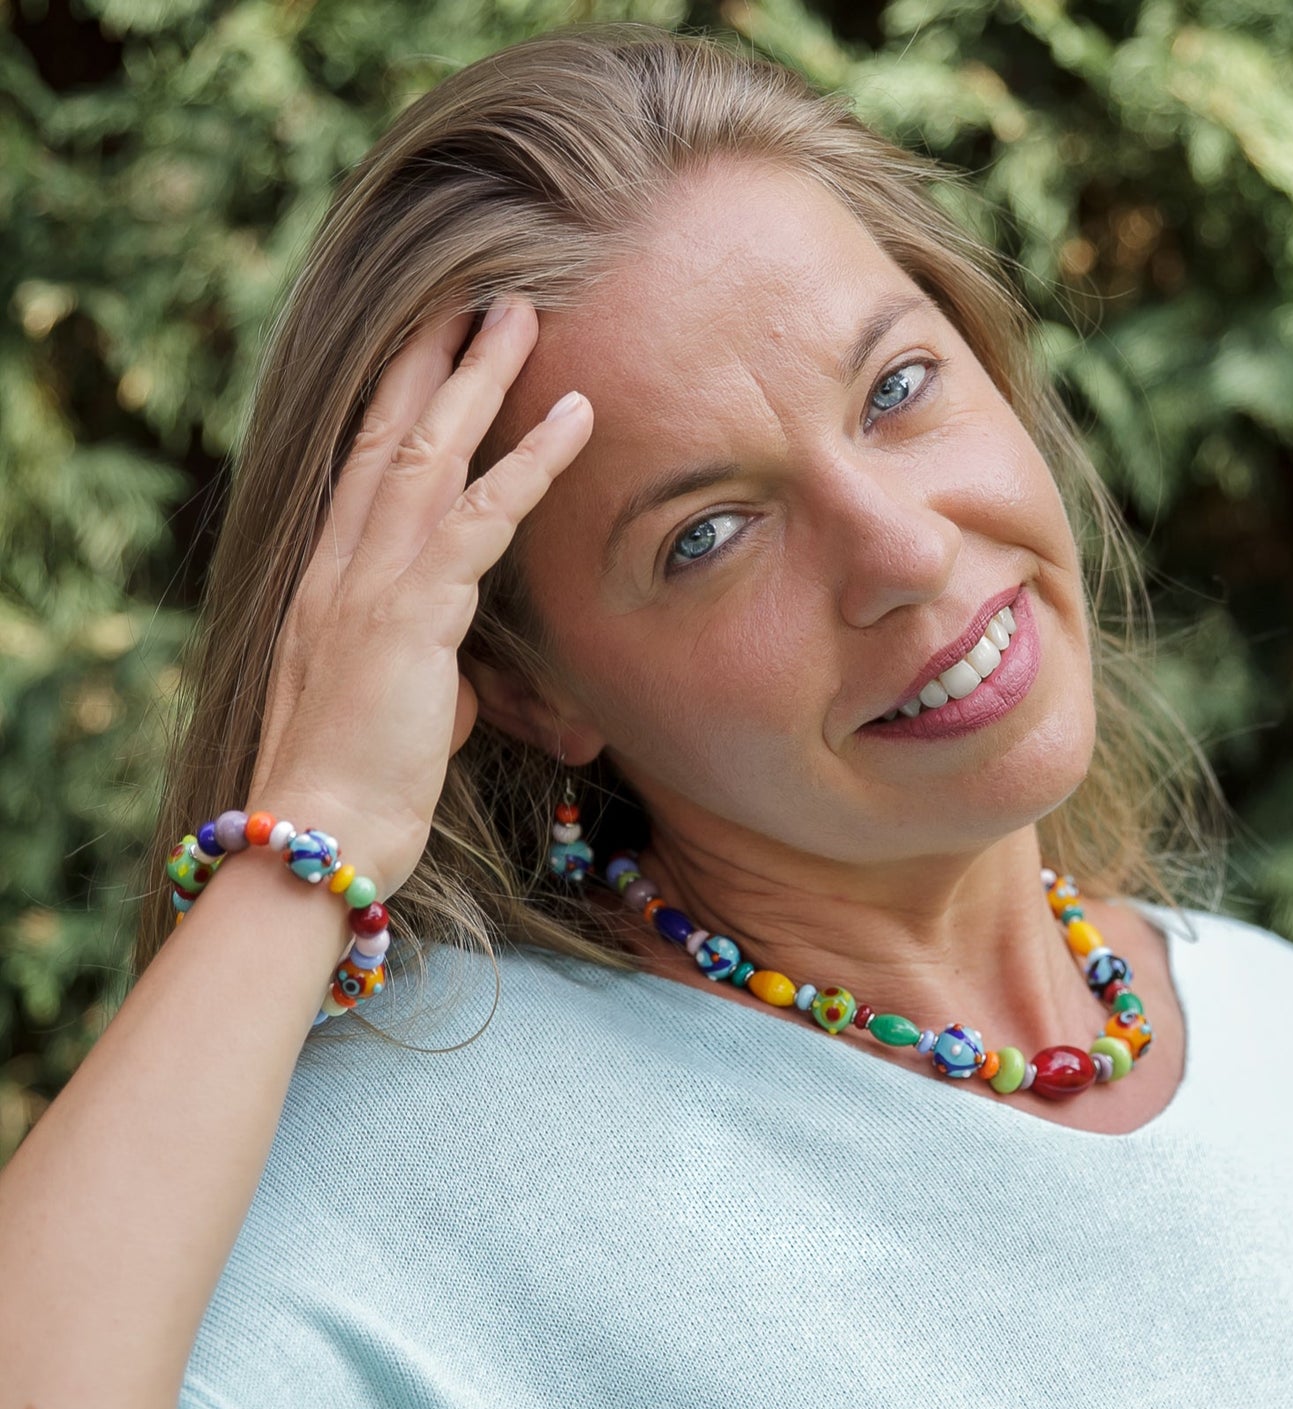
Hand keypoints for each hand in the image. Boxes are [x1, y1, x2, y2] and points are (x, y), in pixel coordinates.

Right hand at [246, 300, 591, 892]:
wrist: (321, 832)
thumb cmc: (356, 780)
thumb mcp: (390, 704)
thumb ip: (421, 662)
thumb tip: (455, 669)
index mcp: (327, 578)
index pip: (360, 463)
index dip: (395, 395)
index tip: (429, 344)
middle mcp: (339, 563)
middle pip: (385, 431)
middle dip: (431, 357)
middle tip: (476, 294)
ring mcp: (368, 582)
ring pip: (426, 451)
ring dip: (478, 378)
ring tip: (518, 314)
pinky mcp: (409, 614)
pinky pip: (478, 518)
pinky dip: (530, 463)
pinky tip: (574, 417)